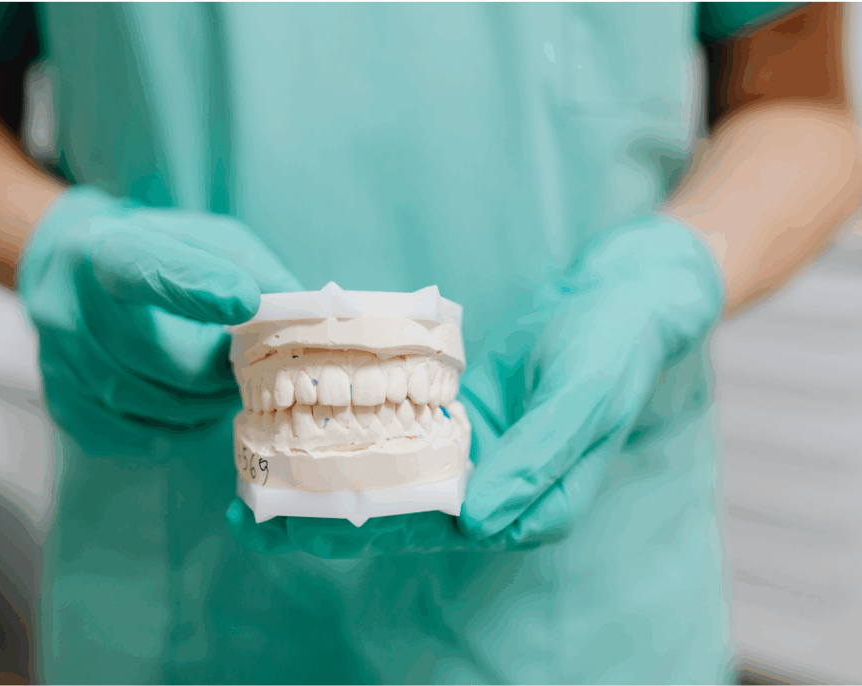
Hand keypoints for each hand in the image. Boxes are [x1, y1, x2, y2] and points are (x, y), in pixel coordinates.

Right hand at [17, 186, 302, 451]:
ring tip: (219, 380)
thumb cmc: (155, 248)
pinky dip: (177, 427)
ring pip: (158, 408)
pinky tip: (184, 400)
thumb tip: (302, 317)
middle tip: (248, 365)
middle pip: (166, 363)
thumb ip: (251, 267)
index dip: (196, 289)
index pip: (145, 271)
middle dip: (222, 371)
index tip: (245, 302)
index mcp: (104, 250)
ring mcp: (58, 364)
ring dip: (206, 403)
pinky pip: (138, 437)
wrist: (67, 267)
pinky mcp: (63, 406)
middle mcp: (67, 308)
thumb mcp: (204, 235)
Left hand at [227, 215, 724, 556]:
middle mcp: (495, 489)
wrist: (621, 294)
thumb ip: (537, 459)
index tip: (302, 528)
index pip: (442, 534)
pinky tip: (297, 427)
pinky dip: (349, 432)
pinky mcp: (454, 417)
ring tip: (250, 483)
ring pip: (388, 478)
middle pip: (400, 516)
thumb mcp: (585, 396)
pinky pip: (394, 430)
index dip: (370, 536)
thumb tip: (479, 522)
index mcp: (533, 503)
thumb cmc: (615, 346)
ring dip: (324, 483)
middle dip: (323, 521)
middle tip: (245, 520)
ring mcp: (471, 453)